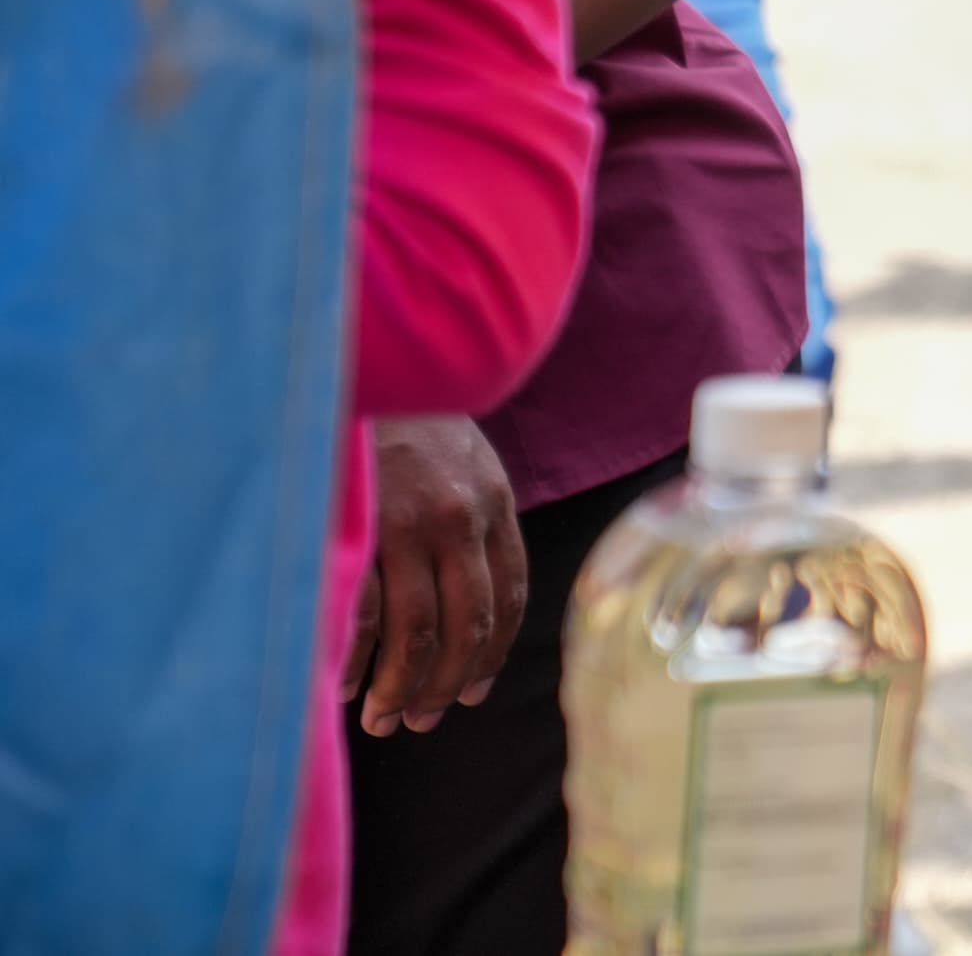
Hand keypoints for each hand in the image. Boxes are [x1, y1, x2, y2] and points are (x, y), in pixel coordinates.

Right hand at [352, 416, 528, 734]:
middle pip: (465, 625)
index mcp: (493, 502)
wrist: (366, 366)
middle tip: (424, 722)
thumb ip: (472, 520)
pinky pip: (365, 615)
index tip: (471, 692)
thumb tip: (464, 603)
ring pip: (416, 631)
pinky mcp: (359, 529)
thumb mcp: (463, 460)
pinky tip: (345, 687)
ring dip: (401, 688)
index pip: (508, 596)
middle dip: (445, 685)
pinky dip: (357, 661)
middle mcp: (459, 517)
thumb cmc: (409, 420)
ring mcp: (408, 524)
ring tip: (384, 720)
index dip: (491, 654)